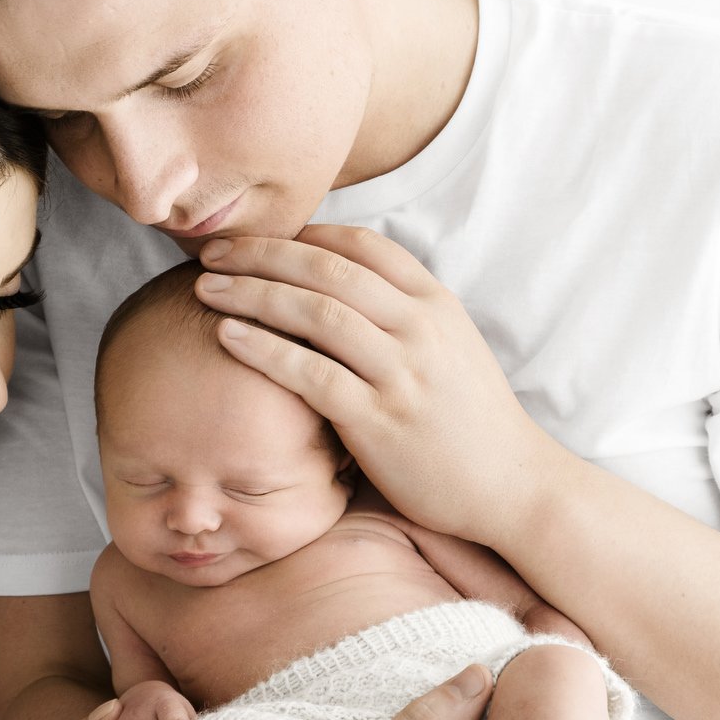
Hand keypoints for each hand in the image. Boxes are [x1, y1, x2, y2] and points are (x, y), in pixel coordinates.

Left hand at [196, 227, 569, 546]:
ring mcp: (402, 372)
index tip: (253, 236)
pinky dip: (265, 349)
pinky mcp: (381, 419)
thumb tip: (341, 285)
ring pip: (315, 314)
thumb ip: (401, 314)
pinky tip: (227, 336)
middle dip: (262, 254)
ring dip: (253, 294)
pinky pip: (312, 374)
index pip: (360, 244)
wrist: (514, 486)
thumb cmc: (469, 421)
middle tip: (213, 253)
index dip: (300, 233)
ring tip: (205, 289)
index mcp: (434, 302)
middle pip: (327, 268)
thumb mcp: (449, 347)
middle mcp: (420, 327)